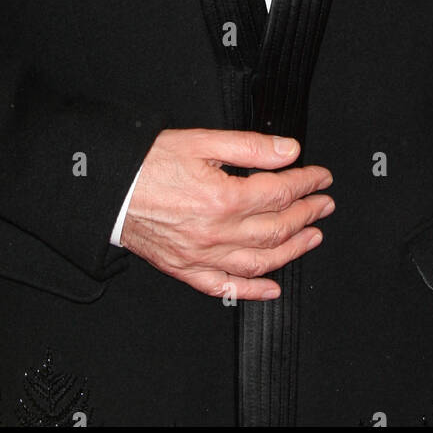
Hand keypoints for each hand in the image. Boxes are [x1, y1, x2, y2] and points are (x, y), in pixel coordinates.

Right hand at [120, 128, 333, 300]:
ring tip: (313, 237)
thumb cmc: (147, 162)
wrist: (107, 189)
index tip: (321, 177)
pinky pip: (225, 287)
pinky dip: (252, 291)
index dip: (306, 183)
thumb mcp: (201, 141)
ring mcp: (202, 257)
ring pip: (260, 261)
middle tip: (325, 204)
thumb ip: (248, 147)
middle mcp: (217, 233)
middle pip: (276, 228)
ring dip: (293, 250)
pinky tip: (273, 288)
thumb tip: (289, 151)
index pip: (280, 192)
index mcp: (224, 198)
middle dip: (307, 214)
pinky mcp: (186, 270)